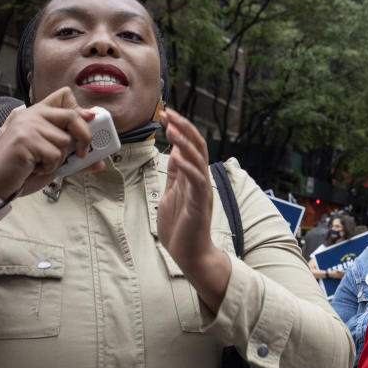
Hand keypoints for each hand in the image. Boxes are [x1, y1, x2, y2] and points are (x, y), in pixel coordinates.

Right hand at [0, 87, 99, 198]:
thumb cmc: (24, 170)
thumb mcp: (53, 160)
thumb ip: (73, 156)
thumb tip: (101, 162)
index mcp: (36, 114)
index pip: (63, 96)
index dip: (80, 108)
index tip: (91, 118)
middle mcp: (30, 114)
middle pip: (72, 116)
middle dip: (85, 136)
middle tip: (82, 154)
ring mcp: (26, 125)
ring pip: (64, 140)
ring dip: (59, 159)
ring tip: (41, 162)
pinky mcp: (25, 139)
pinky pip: (54, 154)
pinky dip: (50, 167)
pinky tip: (34, 167)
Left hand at [158, 108, 230, 310]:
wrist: (191, 254)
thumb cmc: (181, 228)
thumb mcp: (172, 195)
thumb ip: (175, 175)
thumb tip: (174, 153)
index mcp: (193, 178)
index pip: (189, 146)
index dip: (179, 129)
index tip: (165, 114)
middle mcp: (201, 180)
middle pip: (197, 147)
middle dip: (183, 128)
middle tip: (169, 112)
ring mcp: (202, 191)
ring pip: (199, 160)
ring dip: (185, 142)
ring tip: (172, 128)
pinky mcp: (200, 203)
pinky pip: (196, 181)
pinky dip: (187, 167)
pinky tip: (176, 155)